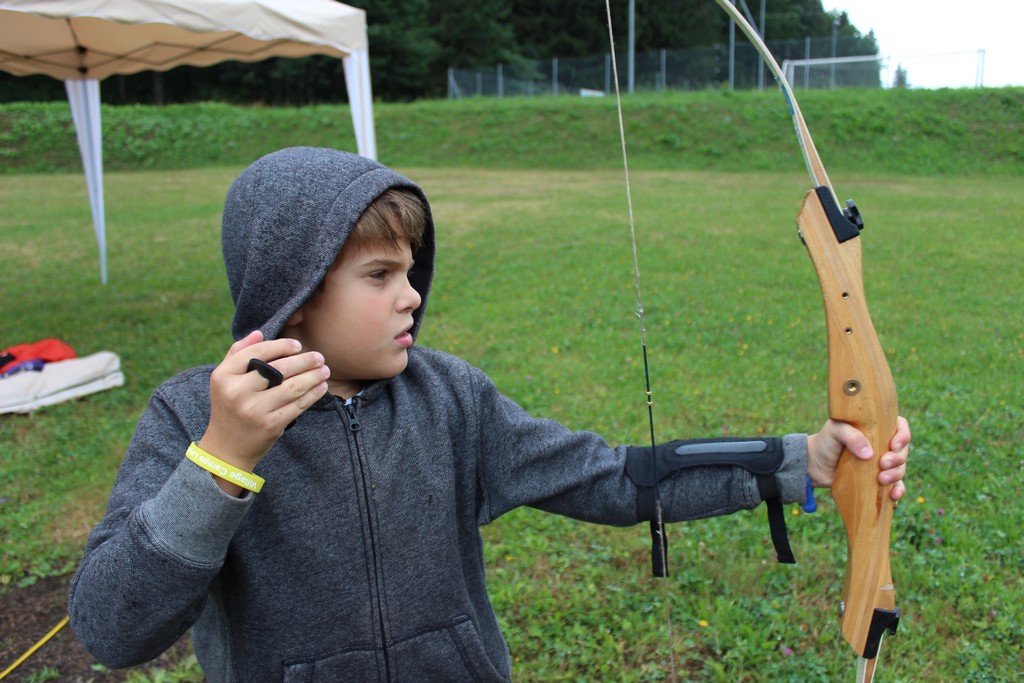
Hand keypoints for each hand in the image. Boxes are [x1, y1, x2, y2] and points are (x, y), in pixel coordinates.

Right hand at [198, 330, 328, 492]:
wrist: (226, 448)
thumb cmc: (229, 407)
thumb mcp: (224, 380)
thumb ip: (238, 354)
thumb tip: (260, 333)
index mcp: (223, 375)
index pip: (257, 353)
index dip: (281, 346)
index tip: (297, 345)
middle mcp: (237, 392)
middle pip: (278, 369)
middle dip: (304, 361)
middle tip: (319, 357)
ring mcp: (254, 410)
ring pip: (292, 387)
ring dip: (313, 376)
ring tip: (325, 370)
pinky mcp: (270, 425)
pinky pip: (298, 405)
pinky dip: (313, 394)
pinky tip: (321, 387)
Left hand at [806, 416, 909, 501]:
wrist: (814, 465)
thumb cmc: (825, 442)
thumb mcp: (834, 431)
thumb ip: (851, 436)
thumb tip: (869, 455)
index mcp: (877, 427)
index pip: (901, 427)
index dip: (903, 436)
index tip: (893, 445)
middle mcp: (883, 444)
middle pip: (903, 451)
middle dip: (898, 458)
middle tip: (882, 463)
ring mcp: (882, 463)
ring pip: (900, 469)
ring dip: (896, 475)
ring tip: (881, 479)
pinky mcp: (878, 479)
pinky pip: (895, 486)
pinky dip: (898, 491)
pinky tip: (893, 496)